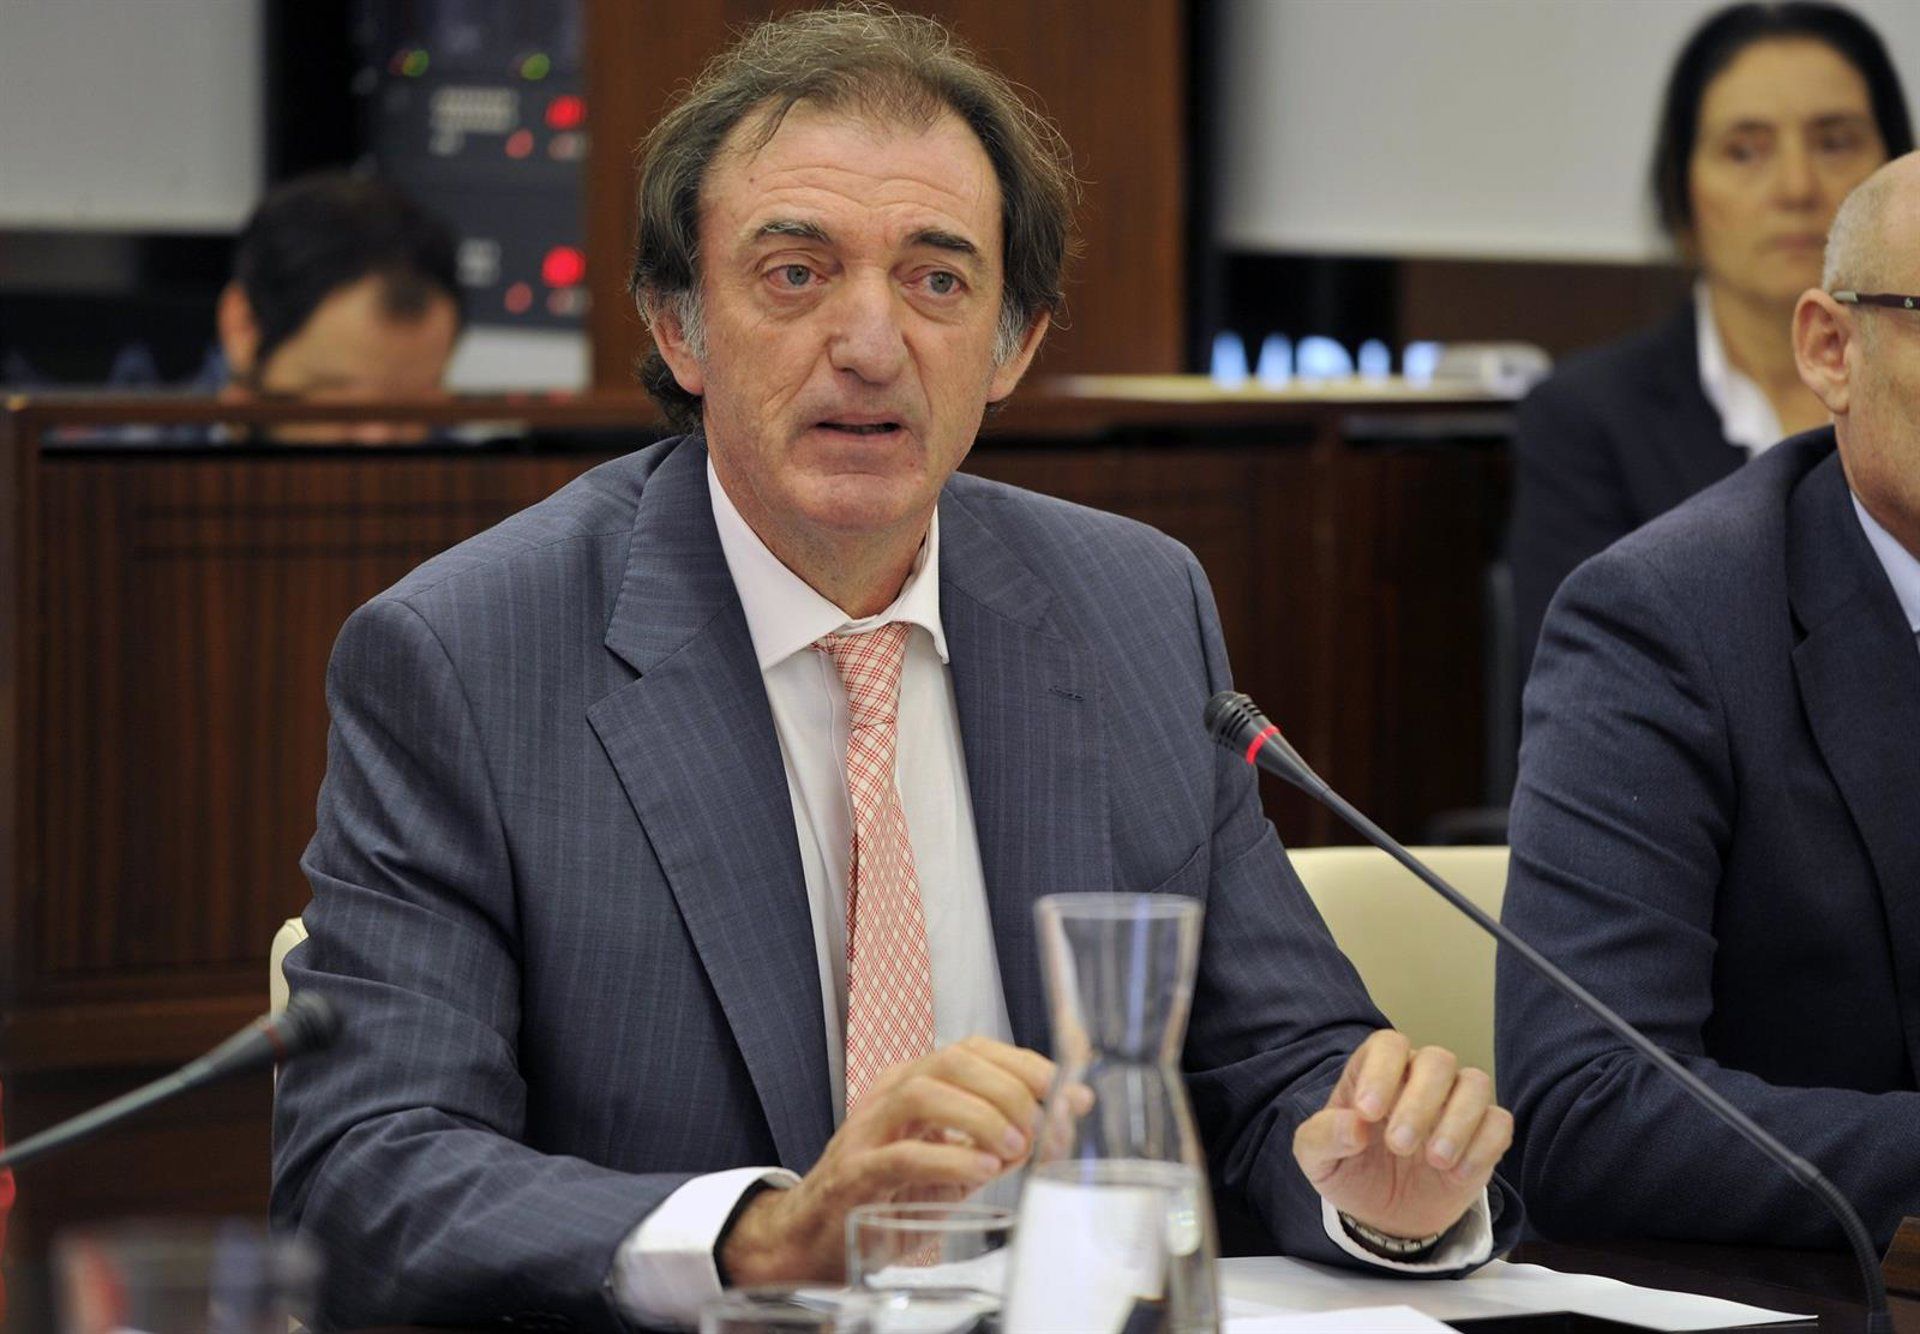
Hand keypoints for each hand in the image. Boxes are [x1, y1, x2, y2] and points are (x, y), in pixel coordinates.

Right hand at [719, 1037, 1054, 1283]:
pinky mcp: (855, 1175)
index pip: (974, 1047)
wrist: (816, 1236)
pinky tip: (981, 1172)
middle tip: (1041, 1129)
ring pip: (923, 1094)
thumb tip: (1074, 1103)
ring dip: (979, 1117)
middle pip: (952, 1060)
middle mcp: (890, 1095)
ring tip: (1013, 1148)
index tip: (1065, 1089)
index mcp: (916, 1082)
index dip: (1024, 1062)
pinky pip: (901, 1156)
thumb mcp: (958, 1158)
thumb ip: (1009, 1132)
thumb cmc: (890, 1192)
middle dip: (1009, 1088)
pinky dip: (948, 1159)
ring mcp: (868, 1131)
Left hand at [1293, 1029, 1511, 1243]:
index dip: (1381, 1071)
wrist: (1384, 1217)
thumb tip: (1353, 1126)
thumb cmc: (1351, 1172)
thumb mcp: (1317, 1161)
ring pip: (1476, 1083)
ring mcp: (1456, 1105)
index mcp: (1376, 1072)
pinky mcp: (1484, 1136)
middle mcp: (1419, 1079)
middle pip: (1438, 1060)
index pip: (1389, 1044)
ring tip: (1435, 1160)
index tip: (1367, 1112)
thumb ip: (1322, 1137)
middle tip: (1398, 1146)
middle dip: (1420, 1102)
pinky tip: (1456, 1174)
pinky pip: (1499, 1123)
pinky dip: (1483, 1145)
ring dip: (1458, 1120)